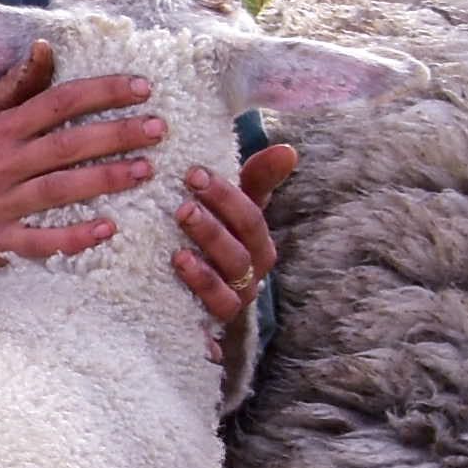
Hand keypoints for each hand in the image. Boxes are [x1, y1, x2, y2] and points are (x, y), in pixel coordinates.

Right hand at [0, 43, 170, 294]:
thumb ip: (12, 85)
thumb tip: (45, 47)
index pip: (57, 102)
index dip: (101, 93)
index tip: (140, 87)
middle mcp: (2, 165)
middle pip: (68, 145)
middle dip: (117, 134)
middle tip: (158, 128)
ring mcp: (2, 206)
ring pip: (62, 190)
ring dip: (106, 179)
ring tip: (145, 169)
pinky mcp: (2, 242)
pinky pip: (42, 241)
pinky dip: (74, 237)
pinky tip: (108, 229)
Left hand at [178, 143, 296, 337]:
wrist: (187, 294)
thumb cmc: (216, 235)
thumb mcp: (233, 206)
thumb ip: (257, 178)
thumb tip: (289, 150)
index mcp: (257, 239)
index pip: (251, 216)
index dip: (226, 196)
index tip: (194, 172)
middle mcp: (253, 268)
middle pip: (242, 245)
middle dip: (214, 220)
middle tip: (183, 200)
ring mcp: (238, 294)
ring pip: (230, 274)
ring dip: (207, 252)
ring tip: (180, 232)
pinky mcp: (218, 317)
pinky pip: (217, 305)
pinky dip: (201, 285)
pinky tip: (179, 264)